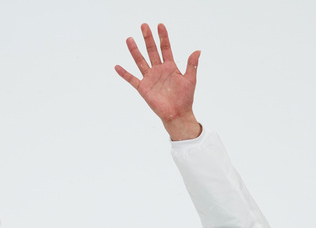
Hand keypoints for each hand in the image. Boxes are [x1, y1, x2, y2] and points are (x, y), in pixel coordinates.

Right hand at [115, 23, 201, 139]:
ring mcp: (150, 78)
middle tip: (144, 26)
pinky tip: (117, 66)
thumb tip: (198, 50)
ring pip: (140, 61)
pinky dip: (124, 73)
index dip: (163, 37)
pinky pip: (132, 79)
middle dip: (148, 39)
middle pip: (152, 51)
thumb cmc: (185, 98)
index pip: (166, 48)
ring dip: (135, 50)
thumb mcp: (190, 79)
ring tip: (129, 39)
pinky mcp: (143, 88)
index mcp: (170, 67)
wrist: (177, 114)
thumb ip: (192, 65)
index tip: (160, 25)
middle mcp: (158, 70)